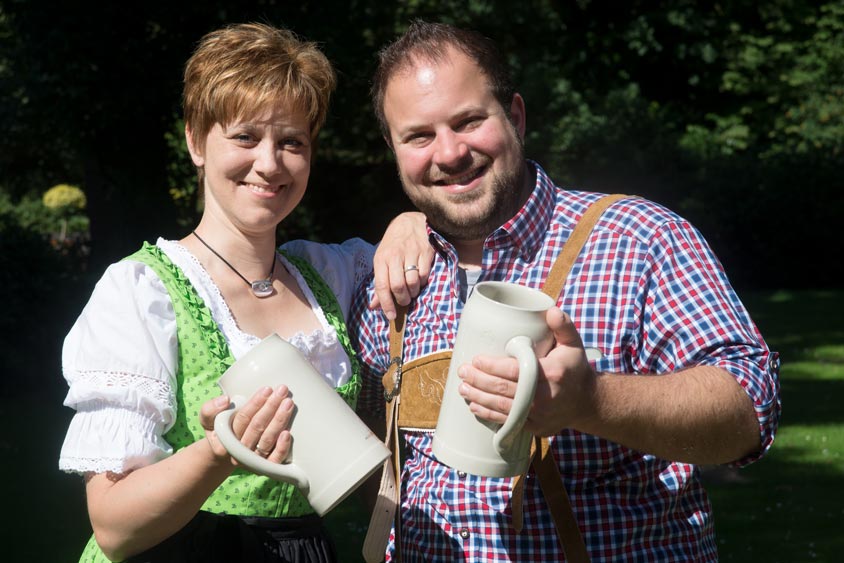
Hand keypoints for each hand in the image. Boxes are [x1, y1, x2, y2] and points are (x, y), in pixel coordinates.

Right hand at [200, 385, 293, 465]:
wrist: (226, 454)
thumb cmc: (221, 429)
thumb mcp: (208, 419)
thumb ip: (210, 409)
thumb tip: (225, 400)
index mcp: (225, 439)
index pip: (243, 418)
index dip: (256, 403)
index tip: (267, 389)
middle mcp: (239, 452)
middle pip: (257, 427)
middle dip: (271, 407)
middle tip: (282, 390)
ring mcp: (252, 461)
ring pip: (267, 440)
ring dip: (279, 421)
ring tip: (288, 403)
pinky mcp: (264, 467)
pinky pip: (274, 460)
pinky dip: (282, 448)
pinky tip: (288, 433)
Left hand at [371, 211, 434, 319]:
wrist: (410, 222)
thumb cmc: (393, 245)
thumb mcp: (382, 260)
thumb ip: (379, 283)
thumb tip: (375, 306)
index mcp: (381, 259)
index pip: (381, 285)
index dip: (386, 303)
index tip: (391, 315)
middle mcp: (395, 256)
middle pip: (398, 286)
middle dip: (402, 299)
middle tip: (404, 301)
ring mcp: (411, 253)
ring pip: (412, 282)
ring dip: (413, 292)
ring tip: (411, 291)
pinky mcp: (425, 252)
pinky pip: (424, 275)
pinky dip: (422, 282)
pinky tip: (419, 279)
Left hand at [457, 308, 597, 435]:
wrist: (588, 402)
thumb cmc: (575, 368)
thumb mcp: (573, 344)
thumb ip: (563, 325)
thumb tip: (550, 310)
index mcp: (551, 374)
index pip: (514, 370)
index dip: (492, 366)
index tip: (476, 359)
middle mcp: (544, 397)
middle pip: (503, 389)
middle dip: (478, 380)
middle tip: (462, 371)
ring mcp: (539, 415)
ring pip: (501, 407)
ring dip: (478, 398)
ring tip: (463, 388)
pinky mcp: (534, 428)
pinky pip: (507, 422)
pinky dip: (489, 414)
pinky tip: (475, 406)